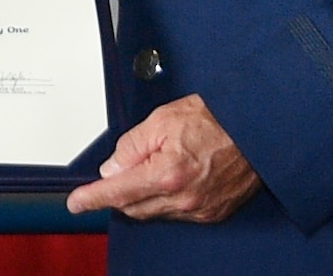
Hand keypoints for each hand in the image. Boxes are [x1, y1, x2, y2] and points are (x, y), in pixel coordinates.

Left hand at [65, 94, 260, 222]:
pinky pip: (177, 213)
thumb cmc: (217, 119)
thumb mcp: (162, 119)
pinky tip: (172, 179)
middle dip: (119, 193)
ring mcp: (199, 209)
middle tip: (119, 172)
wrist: (256, 129)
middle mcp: (183, 198)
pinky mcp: (212, 213)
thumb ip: (131, 145)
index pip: (117, 192)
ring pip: (154, 212)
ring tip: (156, 165)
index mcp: (167, 174)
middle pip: (133, 207)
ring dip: (144, 195)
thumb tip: (113, 167)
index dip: (92, 198)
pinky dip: (166, 199)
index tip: (76, 203)